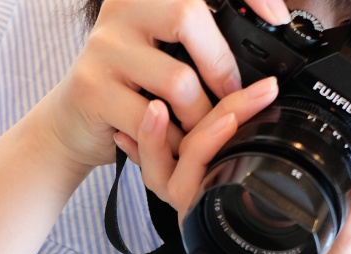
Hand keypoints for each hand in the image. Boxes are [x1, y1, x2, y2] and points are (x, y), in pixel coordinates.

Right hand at [31, 0, 290, 169]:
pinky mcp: (93, 91)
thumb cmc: (129, 86)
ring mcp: (103, 49)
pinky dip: (173, 138)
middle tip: (234, 96)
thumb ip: (201, 35)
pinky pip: (152, 118)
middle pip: (188, 16)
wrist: (72, 122)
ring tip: (200, 130)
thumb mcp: (163, 48)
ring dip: (201, 116)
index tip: (278, 16)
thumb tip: (269, 30)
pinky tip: (174, 142)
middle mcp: (122, 8)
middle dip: (222, 65)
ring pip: (178, 80)